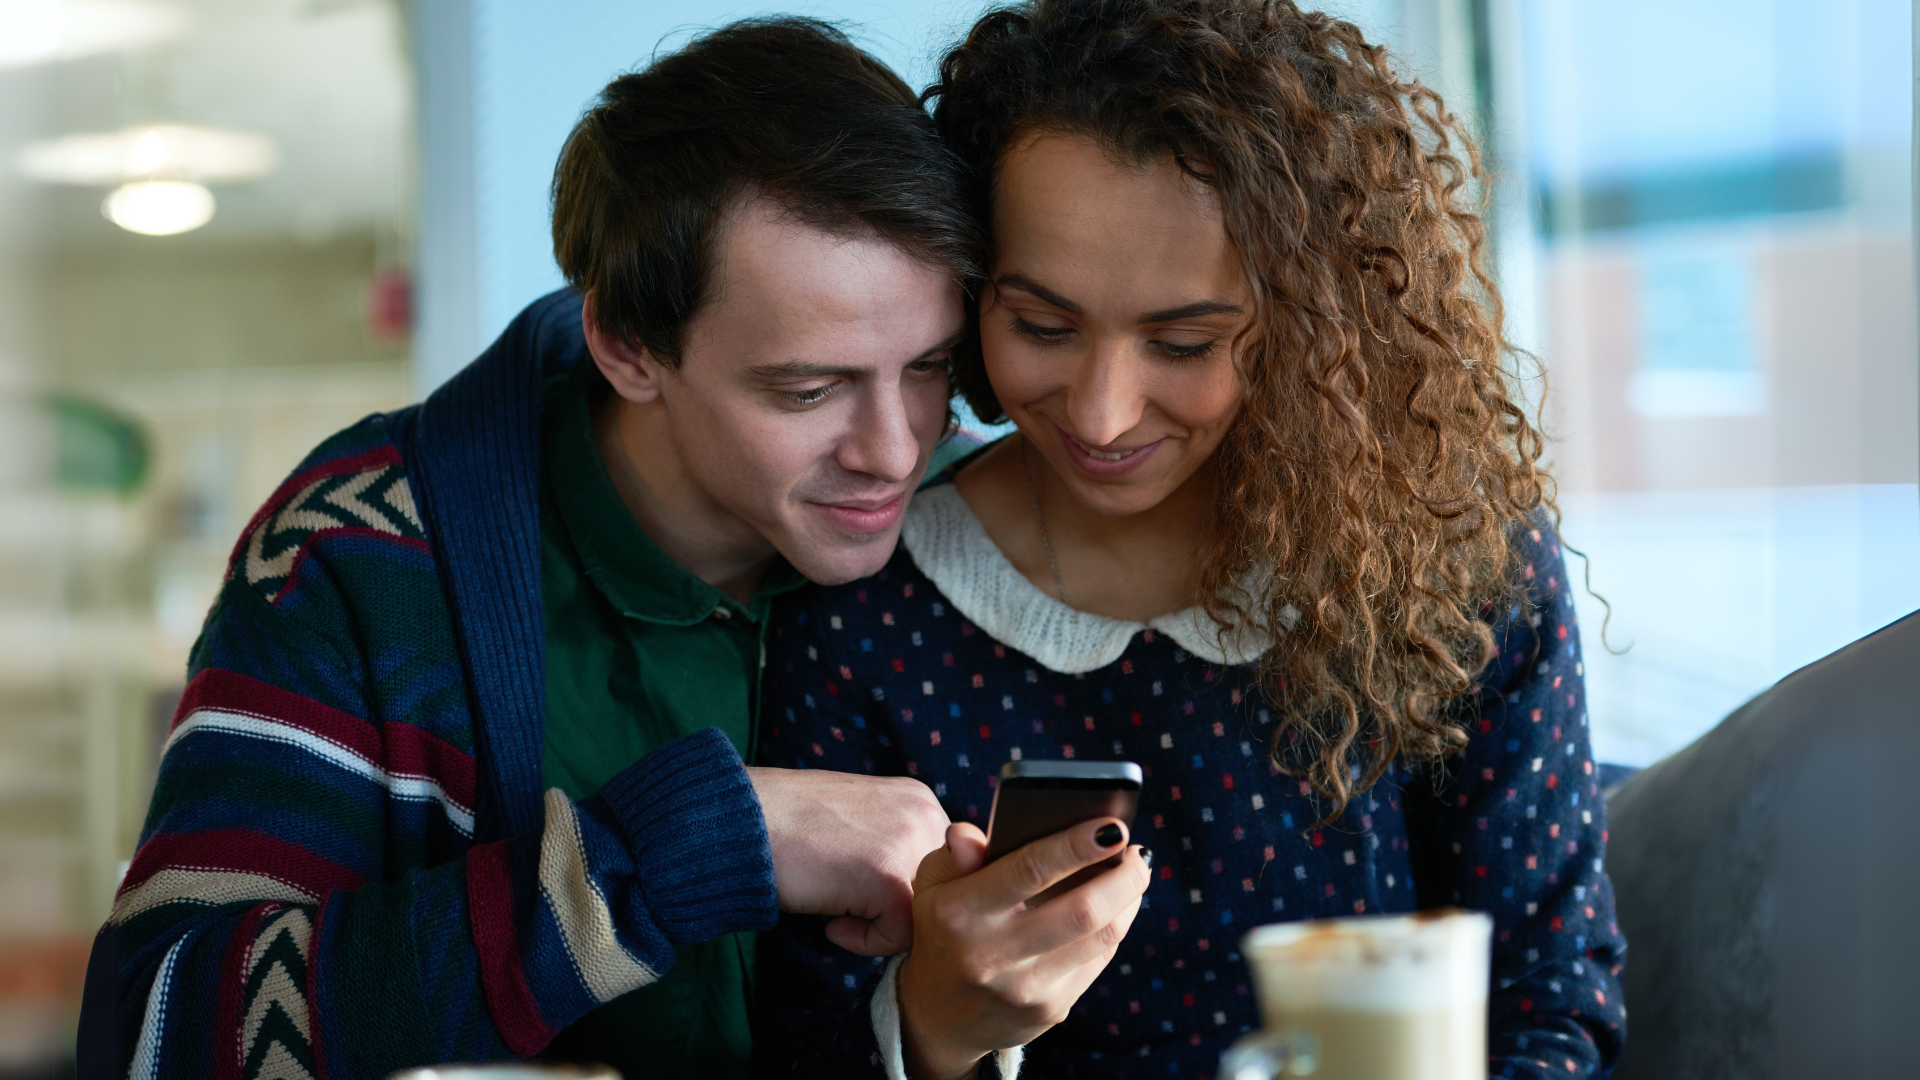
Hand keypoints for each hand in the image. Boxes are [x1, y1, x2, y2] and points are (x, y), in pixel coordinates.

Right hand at [746, 766, 949, 955]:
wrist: (738, 819)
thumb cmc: (788, 828)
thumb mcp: (861, 823)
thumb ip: (898, 846)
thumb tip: (927, 900)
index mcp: (920, 799)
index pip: (943, 870)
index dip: (905, 892)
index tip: (864, 891)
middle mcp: (926, 814)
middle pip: (940, 896)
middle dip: (899, 911)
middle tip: (852, 906)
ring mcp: (911, 843)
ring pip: (926, 918)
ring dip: (883, 926)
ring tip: (840, 909)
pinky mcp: (890, 878)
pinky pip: (899, 937)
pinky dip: (863, 941)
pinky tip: (831, 921)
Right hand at [897, 818, 1150, 1079]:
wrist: (940, 1016)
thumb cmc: (944, 931)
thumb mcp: (933, 887)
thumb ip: (955, 854)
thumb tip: (970, 835)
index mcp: (961, 913)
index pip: (1028, 871)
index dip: (1076, 846)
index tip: (1113, 825)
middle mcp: (994, 954)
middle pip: (1082, 911)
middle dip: (1124, 876)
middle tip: (1136, 850)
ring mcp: (1026, 988)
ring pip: (1102, 937)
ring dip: (1129, 898)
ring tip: (1135, 870)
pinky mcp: (1051, 1009)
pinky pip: (1099, 960)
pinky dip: (1116, 925)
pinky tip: (1120, 903)